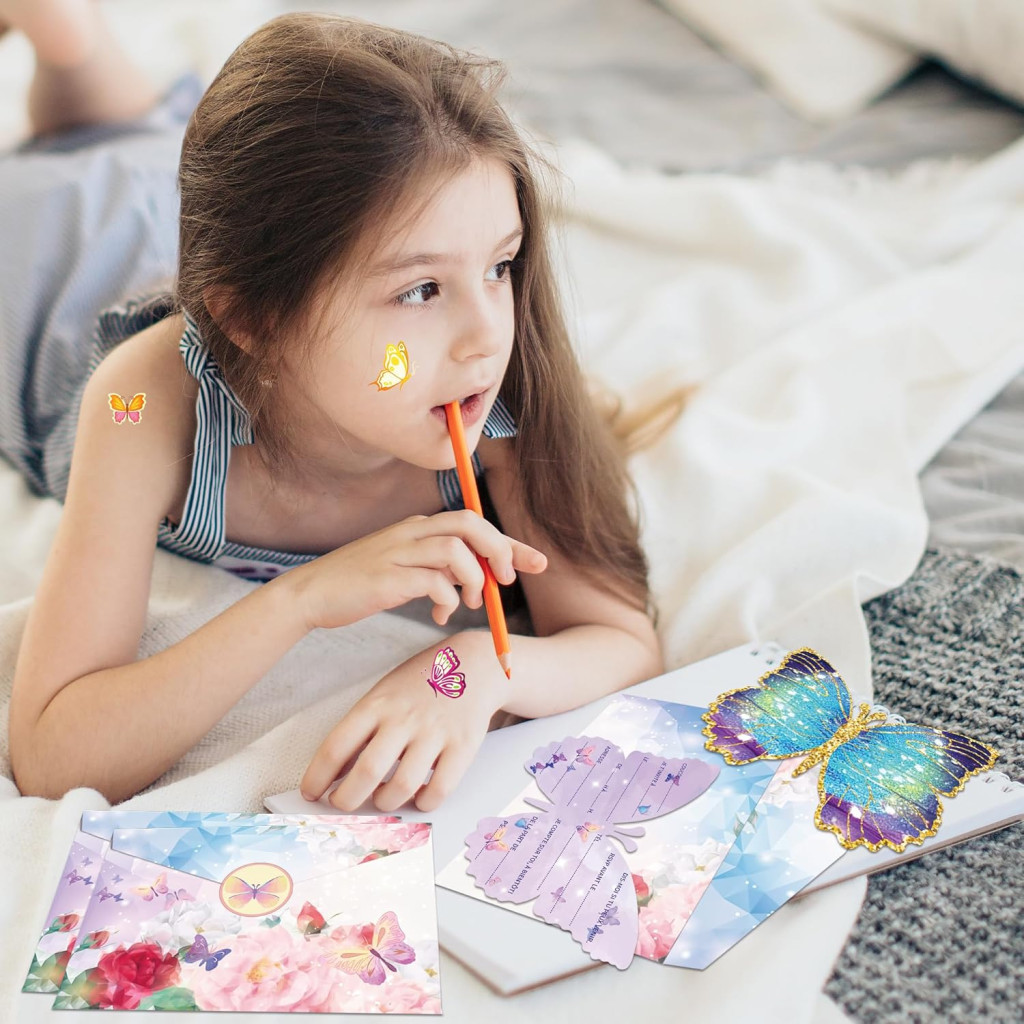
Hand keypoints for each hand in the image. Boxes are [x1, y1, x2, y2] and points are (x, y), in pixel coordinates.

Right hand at [288, 510, 546, 631]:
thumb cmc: (359, 585)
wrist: (310, 595)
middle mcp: (411, 532)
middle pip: (471, 524)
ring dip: (474, 579)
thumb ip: (439, 569)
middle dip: (499, 552)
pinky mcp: (387, 577)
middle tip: (505, 583)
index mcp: (418, 527)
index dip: (510, 544)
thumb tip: (475, 581)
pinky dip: (447, 599)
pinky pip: (433, 581)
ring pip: (456, 550)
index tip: (537, 562)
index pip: (475, 523)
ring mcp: (398, 551)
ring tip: (470, 603)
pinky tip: (440, 615)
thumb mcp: (405, 569)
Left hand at [300, 630, 506, 811]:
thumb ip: (362, 730)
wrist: (472, 664)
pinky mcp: (463, 745)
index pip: (336, 746)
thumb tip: (334, 774)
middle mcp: (404, 717)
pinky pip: (439, 789)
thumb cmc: (420, 683)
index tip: (311, 792)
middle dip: (346, 800)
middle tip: (343, 804)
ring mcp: (435, 732)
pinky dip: (423, 803)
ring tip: (382, 798)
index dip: (317, 776)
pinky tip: (418, 796)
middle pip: (367, 772)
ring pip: (401, 787)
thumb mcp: (384, 694)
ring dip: (385, 803)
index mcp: (378, 703)